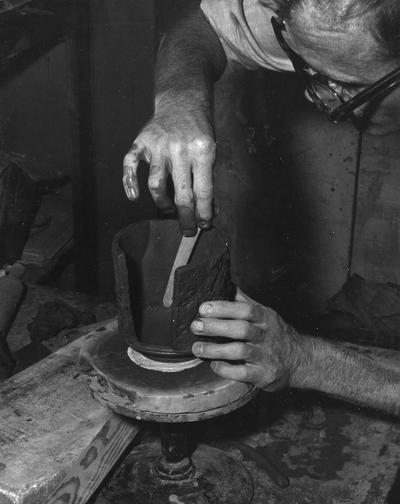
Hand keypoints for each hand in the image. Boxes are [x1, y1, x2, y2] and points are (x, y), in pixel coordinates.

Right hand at [123, 107, 215, 235]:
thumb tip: (210, 210)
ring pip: (157, 184)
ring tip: (168, 210)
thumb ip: (208, 176)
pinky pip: (130, 164)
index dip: (204, 213)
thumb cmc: (199, 129)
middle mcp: (179, 149)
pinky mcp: (141, 141)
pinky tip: (133, 196)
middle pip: (182, 194)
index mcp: (202, 151)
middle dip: (186, 217)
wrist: (182, 99)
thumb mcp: (212, 148)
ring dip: (162, 203)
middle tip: (187, 230)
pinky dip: (129, 182)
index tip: (204, 225)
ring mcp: (158, 145)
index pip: (203, 191)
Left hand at [191, 290, 302, 390]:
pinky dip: (226, 369)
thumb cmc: (276, 334)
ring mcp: (266, 356)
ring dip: (215, 349)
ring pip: (240, 351)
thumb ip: (246, 302)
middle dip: (216, 326)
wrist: (300, 361)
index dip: (223, 308)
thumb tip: (227, 284)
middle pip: (241, 329)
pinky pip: (243, 373)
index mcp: (265, 318)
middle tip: (196, 326)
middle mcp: (266, 335)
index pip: (245, 309)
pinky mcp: (264, 374)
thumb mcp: (266, 314)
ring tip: (197, 348)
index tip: (203, 308)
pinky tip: (214, 365)